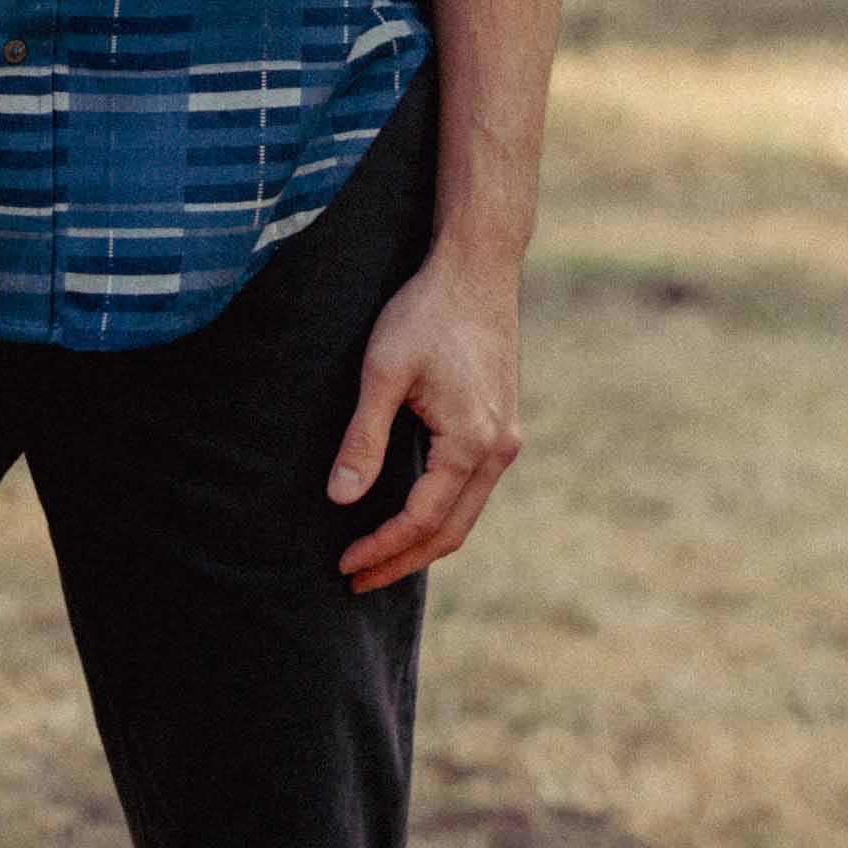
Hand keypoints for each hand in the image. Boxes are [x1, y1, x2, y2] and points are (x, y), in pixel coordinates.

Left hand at [324, 253, 522, 591]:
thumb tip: (340, 499)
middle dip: (402, 560)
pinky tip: (408, 512)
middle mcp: (500, 450)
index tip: (344, 564)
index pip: (421, 519)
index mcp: (472, 443)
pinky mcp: (503, 425)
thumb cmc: (426, 312)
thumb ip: (363, 438)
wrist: (476, 267)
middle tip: (356, 580)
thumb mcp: (383, 372)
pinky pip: (472, 488)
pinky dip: (440, 512)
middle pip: (451, 532)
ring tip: (377, 557)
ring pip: (465, 513)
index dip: (381, 548)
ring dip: (423, 541)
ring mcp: (507, 439)